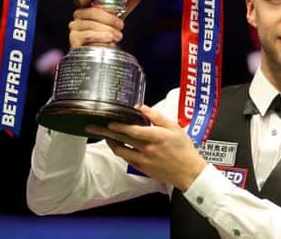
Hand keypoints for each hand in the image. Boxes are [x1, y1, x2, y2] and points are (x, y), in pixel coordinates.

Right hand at [69, 0, 139, 46]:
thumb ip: (125, 6)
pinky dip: (101, 36)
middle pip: (93, 11)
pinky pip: (89, 34)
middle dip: (110, 18)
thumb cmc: (106, 34)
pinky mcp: (74, 38)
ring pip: (92, 24)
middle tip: (121, 25)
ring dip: (108, 30)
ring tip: (117, 36)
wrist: (101, 53)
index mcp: (87, 7)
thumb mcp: (116, 18)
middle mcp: (79, 15)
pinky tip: (109, 39)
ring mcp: (75, 26)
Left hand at [85, 105, 206, 190]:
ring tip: (103, 134)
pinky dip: (119, 150)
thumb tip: (142, 108)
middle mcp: (148, 149)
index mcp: (157, 137)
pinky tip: (116, 144)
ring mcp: (143, 160)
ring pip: (120, 150)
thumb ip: (157, 117)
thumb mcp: (175, 127)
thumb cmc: (183, 148)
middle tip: (91, 126)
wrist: (188, 172)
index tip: (108, 121)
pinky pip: (126, 158)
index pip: (134, 130)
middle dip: (105, 131)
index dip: (119, 126)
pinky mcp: (142, 168)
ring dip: (110, 141)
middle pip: (122, 139)